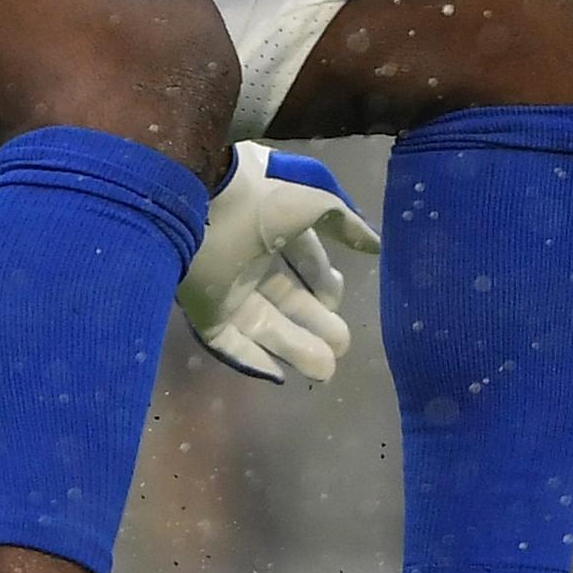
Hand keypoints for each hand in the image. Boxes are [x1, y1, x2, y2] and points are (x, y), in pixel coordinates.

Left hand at [178, 143, 380, 384]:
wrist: (198, 200)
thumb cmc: (260, 196)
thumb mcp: (315, 199)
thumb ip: (346, 223)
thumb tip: (375, 246)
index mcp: (275, 226)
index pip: (305, 259)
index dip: (325, 281)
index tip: (340, 302)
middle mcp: (251, 259)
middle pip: (289, 299)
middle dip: (318, 323)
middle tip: (343, 345)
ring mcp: (225, 288)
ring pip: (265, 326)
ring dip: (295, 347)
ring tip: (326, 370)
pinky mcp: (203, 312)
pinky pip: (227, 342)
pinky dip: (252, 360)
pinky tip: (279, 375)